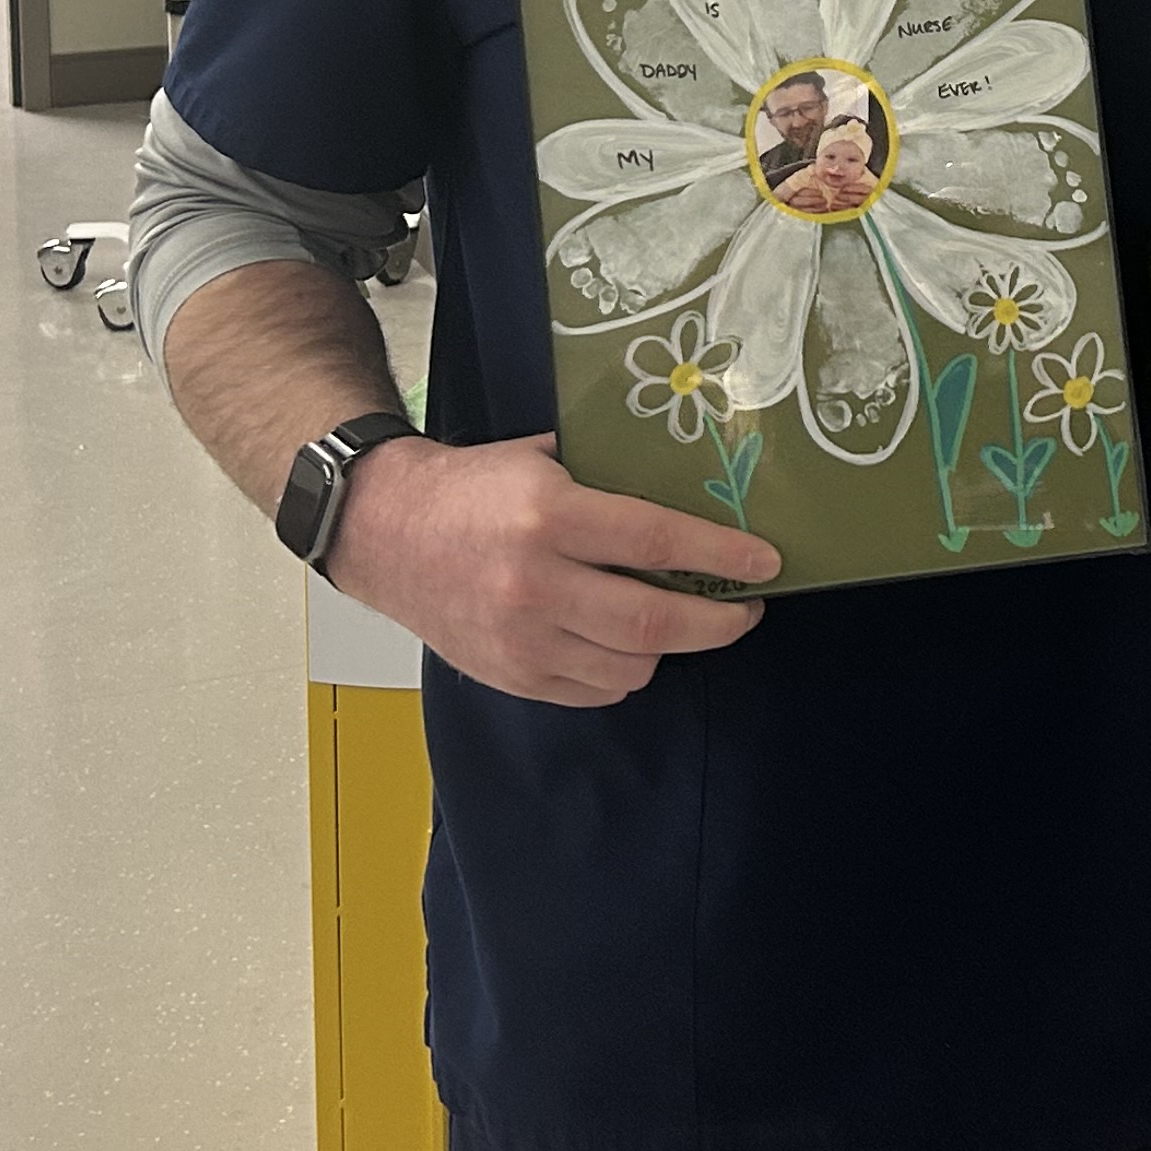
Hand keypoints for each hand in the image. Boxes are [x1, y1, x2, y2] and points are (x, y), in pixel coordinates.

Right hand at [325, 432, 778, 707]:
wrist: (383, 531)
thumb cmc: (471, 487)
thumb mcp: (542, 460)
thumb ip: (608, 480)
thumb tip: (691, 492)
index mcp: (549, 517)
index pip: (656, 543)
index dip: (722, 556)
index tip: (767, 563)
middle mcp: (535, 584)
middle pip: (654, 624)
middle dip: (718, 623)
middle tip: (746, 609)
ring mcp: (520, 640)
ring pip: (630, 666)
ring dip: (670, 648)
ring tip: (683, 621)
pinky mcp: (509, 676)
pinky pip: (594, 690)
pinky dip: (624, 671)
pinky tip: (627, 643)